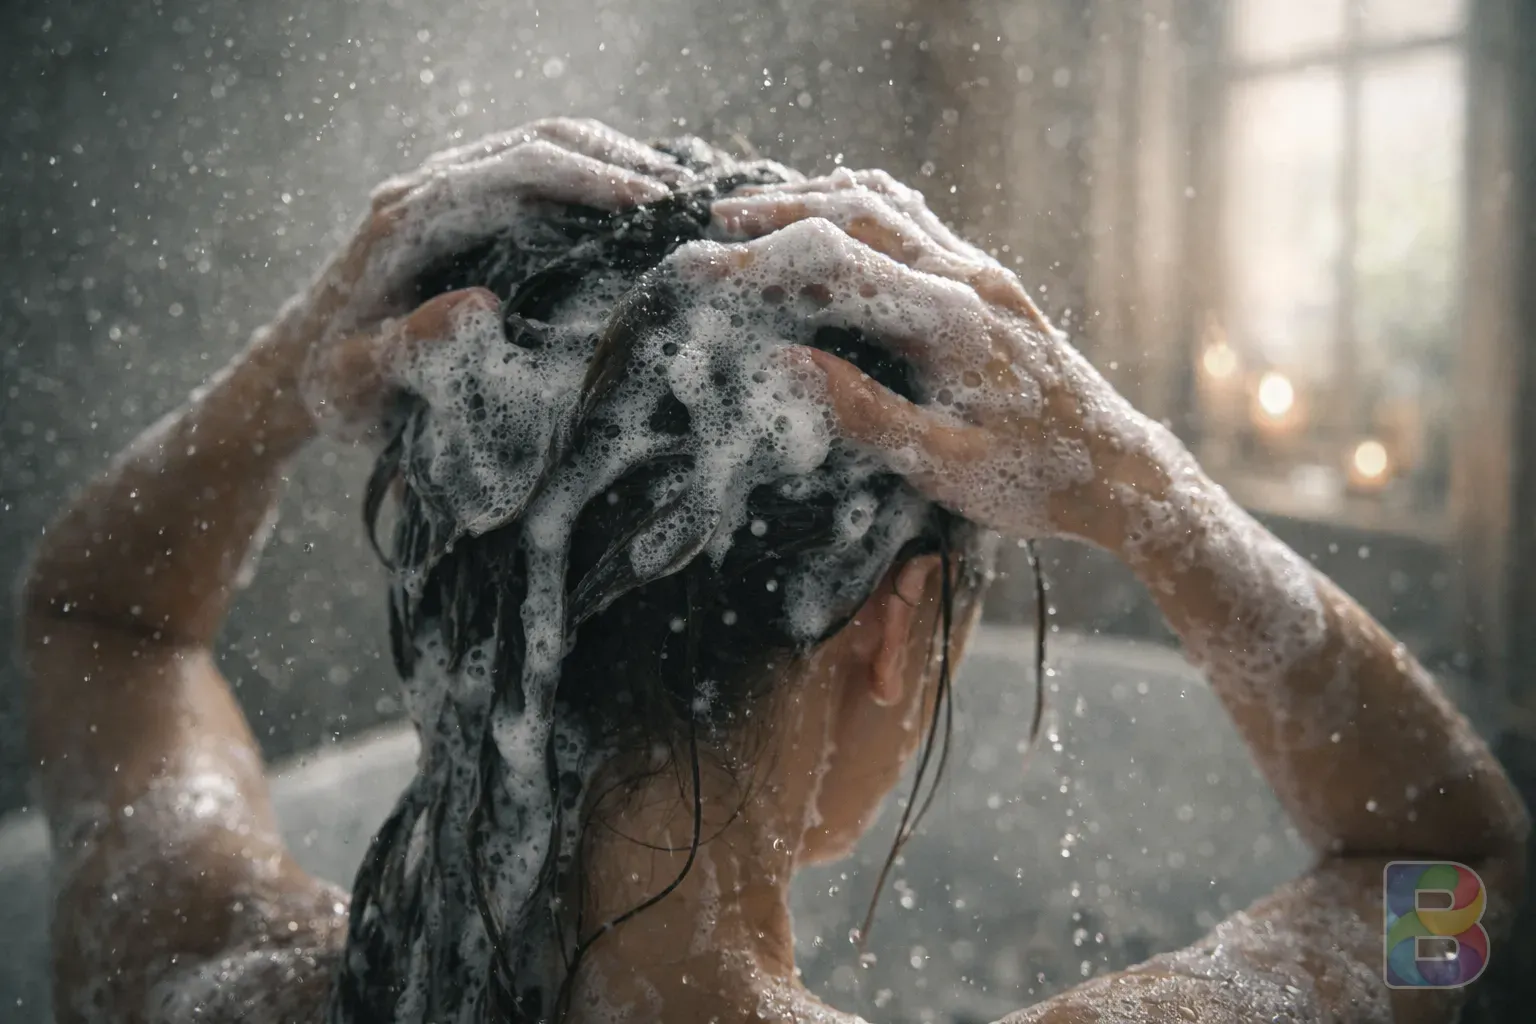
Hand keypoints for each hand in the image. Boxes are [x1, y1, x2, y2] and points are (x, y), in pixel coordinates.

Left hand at [260, 118, 689, 428]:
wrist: (293, 378)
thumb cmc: (328, 390)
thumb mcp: (357, 384)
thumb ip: (407, 347)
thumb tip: (482, 304)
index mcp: (405, 222)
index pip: (513, 172)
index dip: (588, 179)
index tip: (652, 202)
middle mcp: (423, 191)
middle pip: (535, 142)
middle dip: (616, 160)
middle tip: (684, 197)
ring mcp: (441, 193)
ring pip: (539, 148)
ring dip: (609, 163)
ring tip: (673, 197)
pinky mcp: (458, 210)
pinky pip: (532, 175)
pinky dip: (588, 180)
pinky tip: (631, 211)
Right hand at [708, 173, 1182, 546]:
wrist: (1117, 474)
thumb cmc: (1032, 481)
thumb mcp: (939, 466)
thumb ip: (861, 412)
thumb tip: (780, 364)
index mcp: (951, 322)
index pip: (840, 264)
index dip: (765, 261)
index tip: (707, 267)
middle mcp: (968, 280)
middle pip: (861, 213)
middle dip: (781, 212)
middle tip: (716, 224)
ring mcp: (983, 275)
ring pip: (890, 206)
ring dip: (820, 198)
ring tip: (759, 212)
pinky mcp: (989, 284)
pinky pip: (918, 222)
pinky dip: (865, 209)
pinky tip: (834, 220)